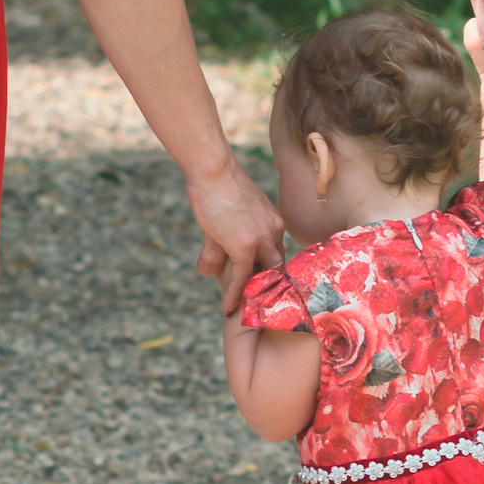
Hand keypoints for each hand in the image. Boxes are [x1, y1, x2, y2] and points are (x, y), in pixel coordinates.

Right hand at [186, 157, 283, 308]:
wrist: (213, 170)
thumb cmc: (217, 188)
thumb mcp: (224, 220)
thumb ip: (218, 248)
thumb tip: (207, 273)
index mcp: (273, 222)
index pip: (277, 255)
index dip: (270, 275)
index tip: (262, 290)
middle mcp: (274, 231)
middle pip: (275, 269)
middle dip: (266, 288)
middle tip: (254, 306)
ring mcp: (261, 239)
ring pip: (260, 276)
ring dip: (250, 296)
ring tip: (241, 313)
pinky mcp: (244, 245)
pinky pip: (241, 276)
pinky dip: (235, 294)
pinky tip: (227, 307)